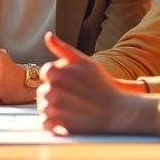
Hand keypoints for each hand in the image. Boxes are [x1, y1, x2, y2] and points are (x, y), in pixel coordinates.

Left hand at [36, 32, 157, 134]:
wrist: (116, 113)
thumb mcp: (85, 62)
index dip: (59, 78)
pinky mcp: (55, 124)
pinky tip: (67, 120)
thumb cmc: (102, 86)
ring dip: (53, 108)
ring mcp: (51, 107)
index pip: (45, 73)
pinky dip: (53, 123)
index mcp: (55, 72)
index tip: (73, 84)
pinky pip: (45, 123)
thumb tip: (48, 35)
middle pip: (42, 91)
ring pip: (43, 107)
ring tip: (73, 109)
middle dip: (55, 93)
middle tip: (75, 98)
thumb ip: (63, 49)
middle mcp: (50, 88)